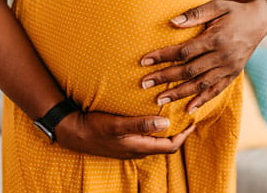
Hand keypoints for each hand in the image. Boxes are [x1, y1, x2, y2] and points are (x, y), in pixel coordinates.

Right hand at [55, 110, 195, 158]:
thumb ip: (141, 124)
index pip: (171, 146)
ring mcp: (130, 147)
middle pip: (166, 145)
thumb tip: (165, 124)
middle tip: (187, 117)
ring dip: (167, 131)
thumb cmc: (94, 127)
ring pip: (156, 142)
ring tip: (175, 115)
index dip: (184, 135)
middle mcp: (137, 150)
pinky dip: (155, 129)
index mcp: (139, 147)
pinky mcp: (124, 141)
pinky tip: (154, 117)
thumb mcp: (117, 125)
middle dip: (179, 133)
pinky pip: (146, 138)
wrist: (72, 132)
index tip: (193, 121)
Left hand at [139, 0, 266, 113]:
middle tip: (144, 84)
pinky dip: (202, 101)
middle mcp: (223, 56)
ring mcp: (229, 68)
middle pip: (189, 71)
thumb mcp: (216, 6)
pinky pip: (216, 90)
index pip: (184, 52)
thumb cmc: (232, 11)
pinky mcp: (233, 75)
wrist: (258, 21)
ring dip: (179, 93)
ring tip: (159, 100)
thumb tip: (172, 22)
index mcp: (216, 39)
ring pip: (200, 84)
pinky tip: (188, 109)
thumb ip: (195, 14)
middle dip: (165, 78)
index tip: (144, 61)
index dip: (163, 57)